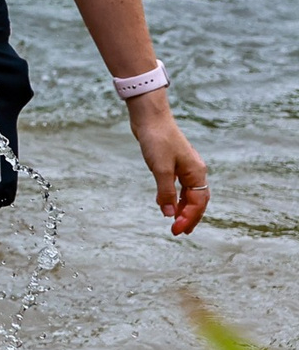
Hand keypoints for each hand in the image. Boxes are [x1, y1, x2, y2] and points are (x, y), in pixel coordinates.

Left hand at [127, 91, 210, 234]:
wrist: (150, 117)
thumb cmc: (157, 140)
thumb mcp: (161, 168)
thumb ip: (166, 192)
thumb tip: (169, 214)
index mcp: (197, 173)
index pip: (197, 203)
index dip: (188, 218)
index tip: (176, 230)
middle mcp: (195, 171)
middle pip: (198, 200)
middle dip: (190, 217)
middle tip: (180, 232)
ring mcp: (186, 167)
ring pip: (190, 193)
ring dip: (184, 208)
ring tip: (176, 222)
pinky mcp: (174, 163)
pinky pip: (181, 186)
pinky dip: (176, 197)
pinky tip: (167, 203)